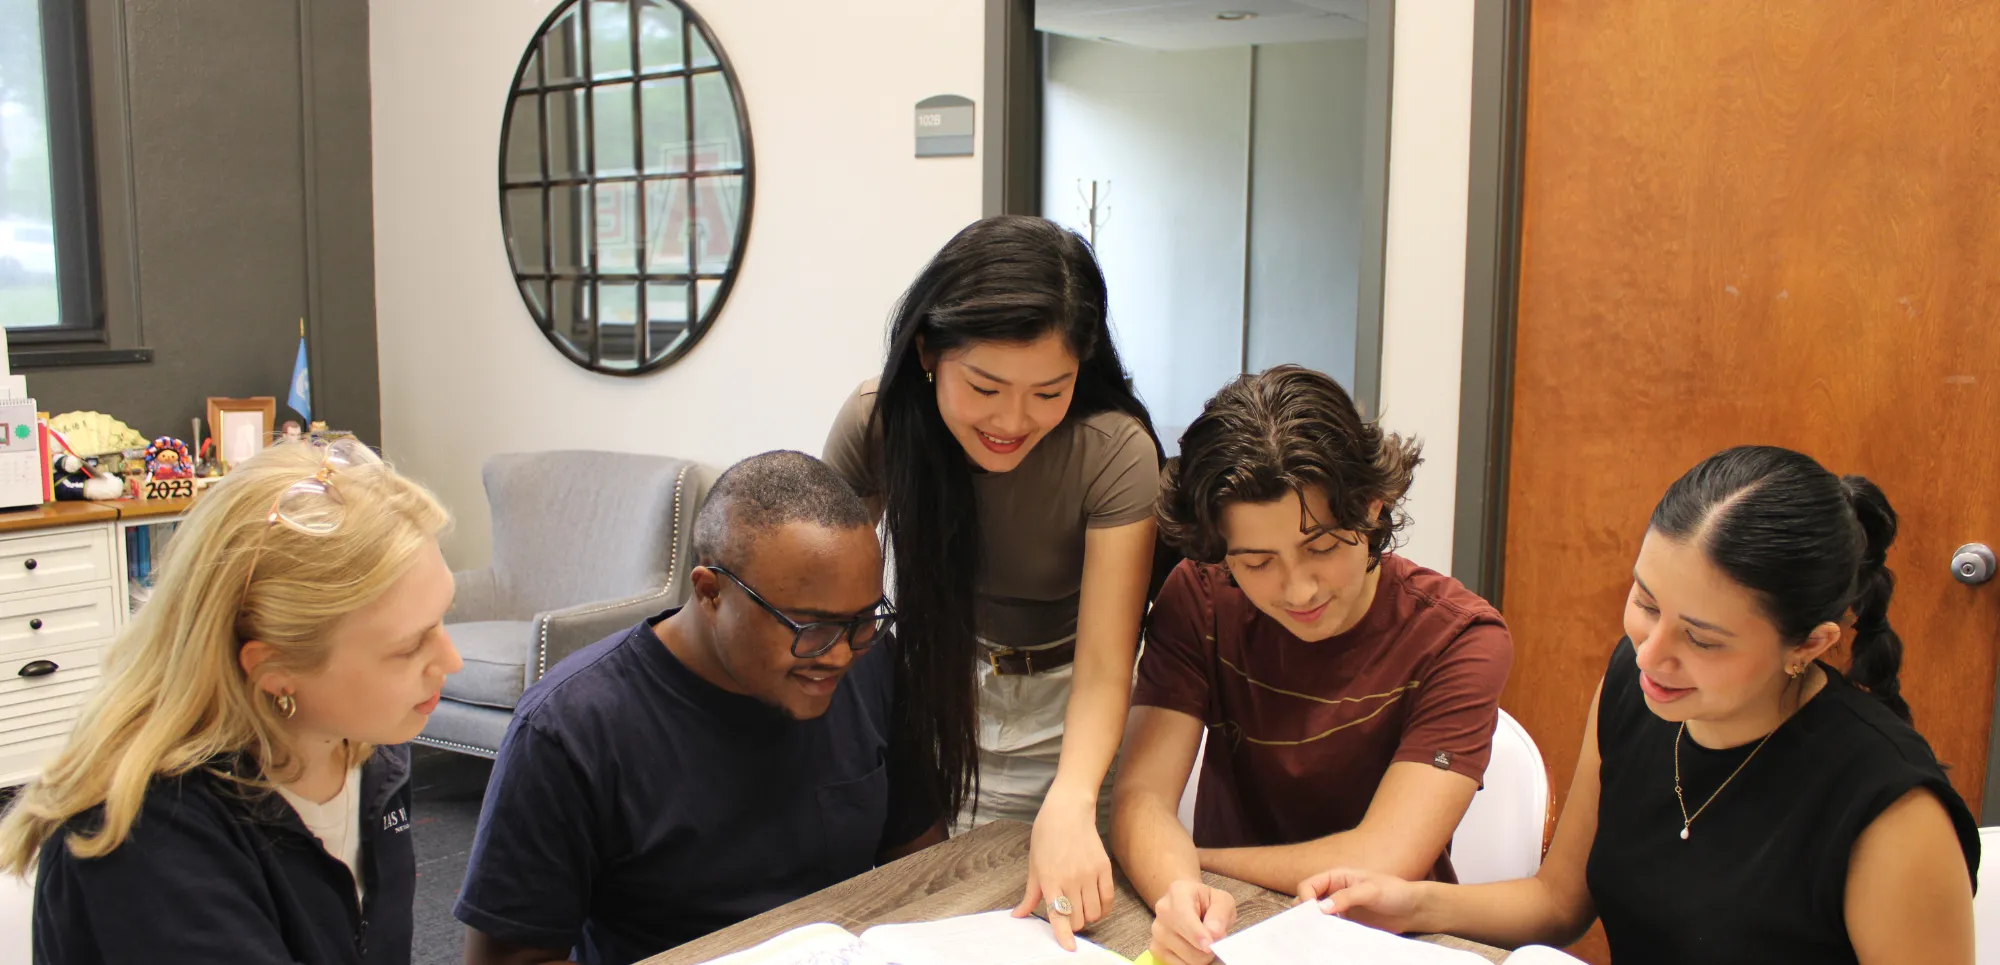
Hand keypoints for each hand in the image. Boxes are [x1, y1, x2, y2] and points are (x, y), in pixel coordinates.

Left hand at [1013, 796, 1114, 950]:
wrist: (1068, 810)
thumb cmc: (1046, 835)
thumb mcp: (1033, 865)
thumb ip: (1030, 894)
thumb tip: (1019, 915)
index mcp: (1050, 879)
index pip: (1059, 914)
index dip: (1064, 935)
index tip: (1069, 948)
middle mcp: (1071, 879)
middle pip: (1077, 918)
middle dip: (1072, 925)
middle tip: (1068, 917)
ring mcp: (1089, 874)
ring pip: (1093, 912)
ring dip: (1087, 918)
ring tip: (1081, 910)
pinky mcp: (1104, 868)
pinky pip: (1108, 899)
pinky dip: (1103, 909)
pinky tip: (1096, 906)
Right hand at [1148, 879, 1236, 964]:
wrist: (1191, 904)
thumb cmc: (1208, 902)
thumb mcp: (1222, 901)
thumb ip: (1220, 914)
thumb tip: (1214, 933)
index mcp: (1178, 893)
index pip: (1183, 916)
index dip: (1197, 934)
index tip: (1209, 945)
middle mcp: (1162, 911)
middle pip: (1186, 943)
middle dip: (1208, 949)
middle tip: (1215, 940)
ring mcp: (1157, 931)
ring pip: (1186, 959)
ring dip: (1202, 957)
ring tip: (1204, 943)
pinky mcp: (1156, 949)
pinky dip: (1192, 963)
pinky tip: (1194, 949)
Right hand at [1296, 868, 1425, 933]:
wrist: (1413, 910)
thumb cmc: (1395, 892)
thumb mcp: (1371, 891)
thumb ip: (1346, 897)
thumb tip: (1320, 908)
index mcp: (1336, 877)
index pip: (1308, 886)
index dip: (1305, 899)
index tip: (1312, 914)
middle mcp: (1334, 891)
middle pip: (1307, 901)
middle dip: (1305, 913)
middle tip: (1309, 928)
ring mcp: (1339, 908)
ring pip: (1316, 916)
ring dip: (1314, 925)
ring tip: (1318, 936)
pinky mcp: (1346, 923)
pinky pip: (1329, 928)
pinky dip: (1325, 933)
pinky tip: (1329, 940)